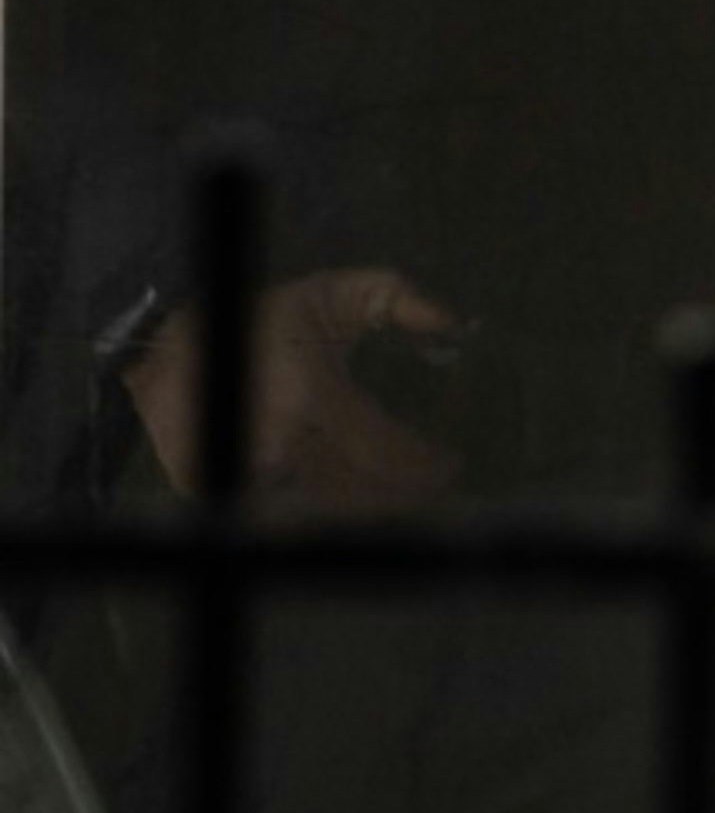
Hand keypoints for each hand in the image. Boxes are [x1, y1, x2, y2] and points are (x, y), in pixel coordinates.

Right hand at [123, 267, 466, 510]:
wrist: (163, 337)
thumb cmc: (265, 318)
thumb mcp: (333, 294)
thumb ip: (394, 297)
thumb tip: (452, 322)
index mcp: (311, 392)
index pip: (384, 451)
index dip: (425, 467)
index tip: (451, 464)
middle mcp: (276, 437)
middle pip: (357, 493)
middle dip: (401, 498)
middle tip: (430, 492)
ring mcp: (238, 466)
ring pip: (317, 513)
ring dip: (361, 514)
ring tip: (396, 504)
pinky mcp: (207, 486)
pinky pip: (271, 516)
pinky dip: (310, 519)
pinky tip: (343, 513)